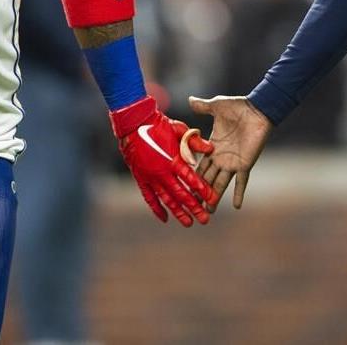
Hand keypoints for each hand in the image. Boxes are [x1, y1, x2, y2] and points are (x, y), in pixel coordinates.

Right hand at [110, 96, 217, 226]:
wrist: (134, 123)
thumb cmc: (159, 124)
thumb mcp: (179, 129)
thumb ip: (194, 141)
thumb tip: (211, 149)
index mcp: (173, 159)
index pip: (190, 178)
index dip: (202, 189)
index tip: (212, 199)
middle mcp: (162, 172)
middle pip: (181, 194)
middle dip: (194, 207)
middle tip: (205, 219)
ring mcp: (150, 177)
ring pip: (166, 199)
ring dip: (178, 212)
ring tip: (188, 223)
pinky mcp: (141, 178)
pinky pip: (149, 198)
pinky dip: (156, 209)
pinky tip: (165, 218)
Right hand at [189, 95, 272, 209]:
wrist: (258, 110)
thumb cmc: (238, 106)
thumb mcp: (217, 106)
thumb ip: (203, 106)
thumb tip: (190, 99)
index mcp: (212, 146)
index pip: (199, 163)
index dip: (190, 174)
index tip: (180, 185)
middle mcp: (221, 157)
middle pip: (206, 178)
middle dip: (198, 192)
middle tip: (189, 206)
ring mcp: (232, 163)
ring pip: (220, 184)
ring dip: (214, 197)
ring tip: (206, 212)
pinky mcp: (245, 164)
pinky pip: (241, 181)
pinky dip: (239, 193)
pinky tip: (236, 206)